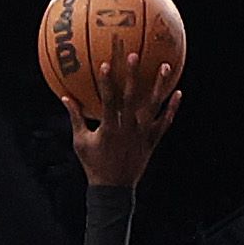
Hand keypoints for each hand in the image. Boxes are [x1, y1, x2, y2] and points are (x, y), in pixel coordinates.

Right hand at [65, 45, 183, 187]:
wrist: (114, 189)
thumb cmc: (94, 164)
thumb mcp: (81, 142)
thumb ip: (75, 118)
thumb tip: (65, 97)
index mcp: (110, 128)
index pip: (108, 101)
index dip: (107, 83)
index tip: (106, 64)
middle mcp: (128, 129)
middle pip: (132, 98)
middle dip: (133, 76)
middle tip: (135, 55)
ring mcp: (143, 135)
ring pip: (153, 107)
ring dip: (159, 86)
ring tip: (165, 66)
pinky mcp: (152, 141)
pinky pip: (164, 123)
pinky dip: (171, 109)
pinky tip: (178, 93)